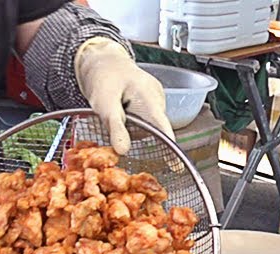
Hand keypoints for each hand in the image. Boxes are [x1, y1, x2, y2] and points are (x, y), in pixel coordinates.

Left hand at [74, 38, 174, 153]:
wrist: (104, 62)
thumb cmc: (104, 78)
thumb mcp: (104, 104)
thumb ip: (115, 127)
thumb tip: (123, 151)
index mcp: (149, 97)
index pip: (163, 127)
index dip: (170, 147)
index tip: (176, 165)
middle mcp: (157, 100)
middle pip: (151, 131)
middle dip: (131, 132)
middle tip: (111, 116)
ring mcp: (155, 103)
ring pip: (144, 129)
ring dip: (128, 127)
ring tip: (116, 108)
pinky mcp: (150, 107)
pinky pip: (142, 123)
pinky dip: (130, 123)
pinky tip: (121, 109)